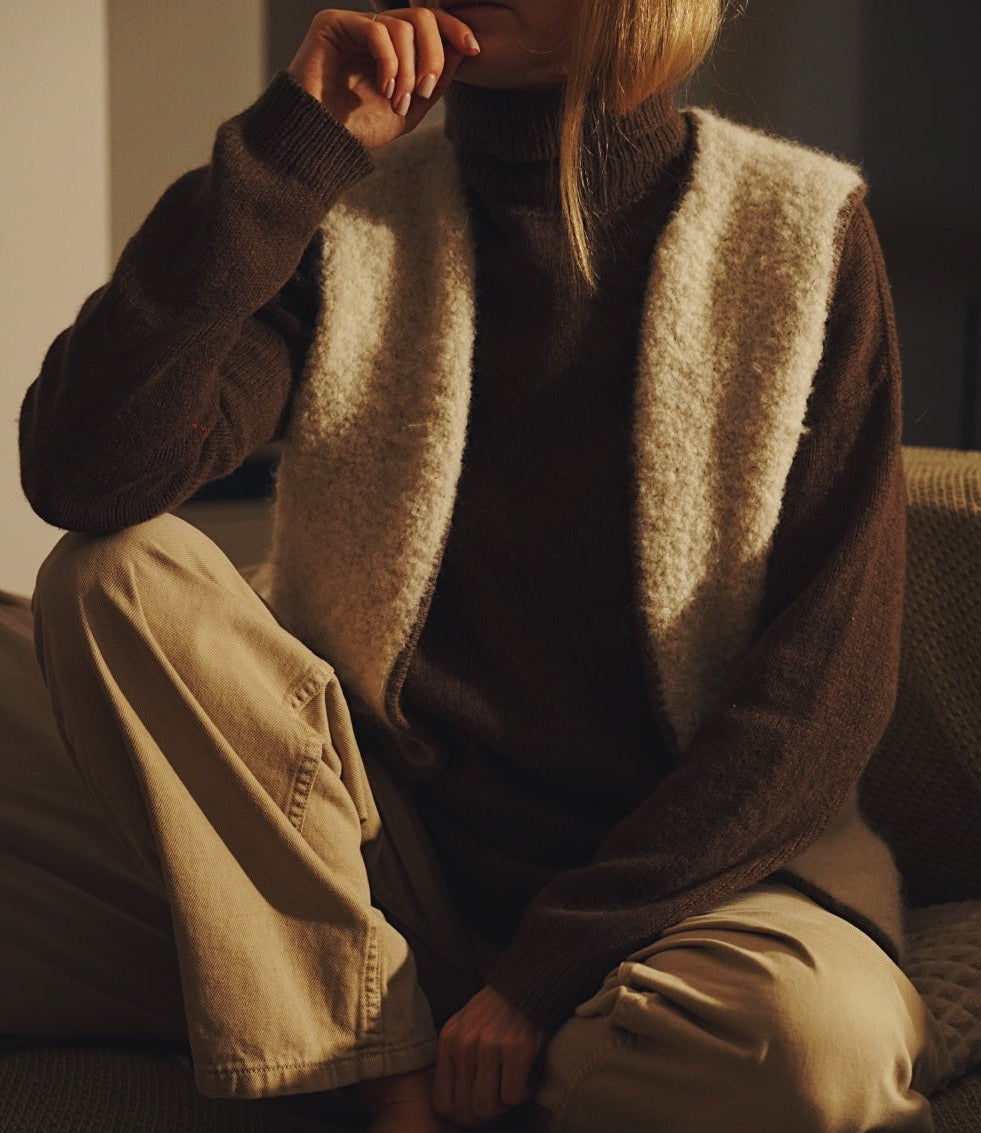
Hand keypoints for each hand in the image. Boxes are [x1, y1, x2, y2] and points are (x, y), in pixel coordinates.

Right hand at [287, 6, 479, 150]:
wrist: (322, 141)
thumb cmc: (361, 129)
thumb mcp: (412, 107)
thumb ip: (436, 79)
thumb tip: (464, 47)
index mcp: (393, 46)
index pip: (429, 23)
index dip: (454, 30)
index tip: (474, 50)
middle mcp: (374, 30)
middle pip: (422, 18)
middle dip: (432, 55)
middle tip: (425, 90)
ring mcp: (353, 25)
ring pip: (402, 25)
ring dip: (409, 68)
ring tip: (398, 99)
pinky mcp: (333, 24)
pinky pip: (377, 28)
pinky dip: (389, 61)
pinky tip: (385, 88)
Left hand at [432, 985, 545, 1126]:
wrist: (526, 984)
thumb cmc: (495, 1012)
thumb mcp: (463, 1027)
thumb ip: (455, 1060)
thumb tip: (454, 1105)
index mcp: (448, 1041)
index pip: (442, 1102)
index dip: (460, 1115)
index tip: (475, 1109)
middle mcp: (465, 1045)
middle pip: (466, 1110)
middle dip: (484, 1114)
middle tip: (498, 1101)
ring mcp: (490, 1047)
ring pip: (488, 1107)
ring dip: (503, 1106)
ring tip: (511, 1089)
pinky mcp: (517, 1050)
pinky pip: (513, 1096)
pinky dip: (522, 1094)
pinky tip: (526, 1080)